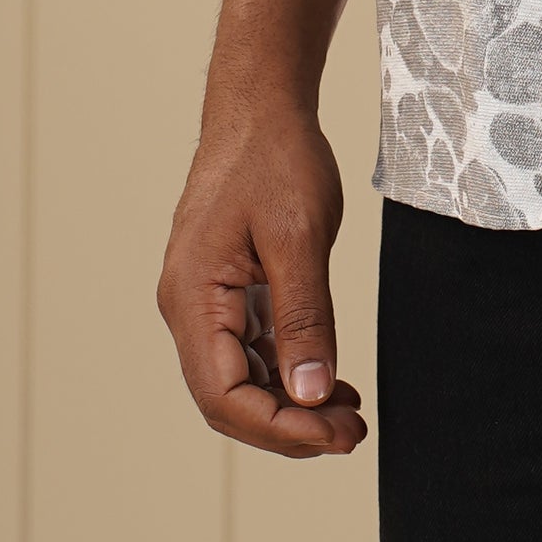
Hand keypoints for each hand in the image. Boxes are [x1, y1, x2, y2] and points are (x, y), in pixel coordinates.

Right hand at [157, 101, 367, 458]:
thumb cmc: (276, 157)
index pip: (224, 396)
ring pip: (240, 379)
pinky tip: (330, 383)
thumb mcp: (300, 236)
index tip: (335, 436)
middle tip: (353, 435)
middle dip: (290, 427)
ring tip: (349, 418)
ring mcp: (205, 300)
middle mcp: (187, 307)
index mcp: (192, 297)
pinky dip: (288, 372)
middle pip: (229, 398)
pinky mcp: (226, 290)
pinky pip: (250, 350)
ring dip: (292, 405)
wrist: (261, 104)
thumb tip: (312, 397)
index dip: (280, 428)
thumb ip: (305, 319)